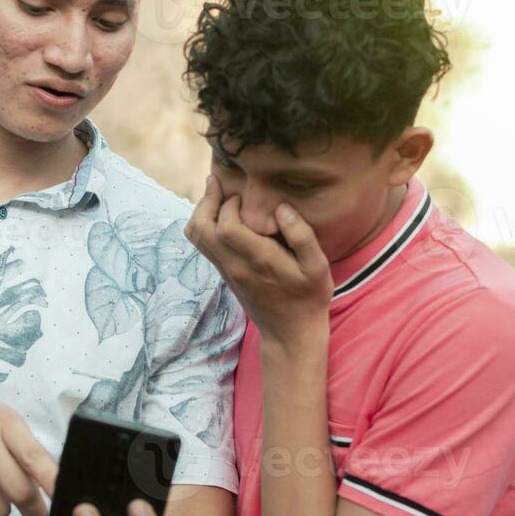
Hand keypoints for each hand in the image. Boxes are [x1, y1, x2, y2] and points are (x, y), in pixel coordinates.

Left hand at [184, 175, 331, 345]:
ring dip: (201, 212)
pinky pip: (202, 245)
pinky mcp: (224, 274)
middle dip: (207, 201)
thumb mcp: (317, 267)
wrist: (290, 332)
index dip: (229, 205)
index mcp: (259, 260)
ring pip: (197, 237)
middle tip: (218, 183)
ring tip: (215, 195)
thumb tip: (282, 207)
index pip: (227, 227)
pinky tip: (220, 214)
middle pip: (202, 229)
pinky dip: (203, 224)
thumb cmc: (308, 297)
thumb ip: (302, 236)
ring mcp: (226, 271)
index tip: (243, 194)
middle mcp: (235, 265)